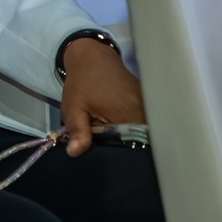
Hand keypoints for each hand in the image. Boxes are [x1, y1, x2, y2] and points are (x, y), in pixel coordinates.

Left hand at [58, 38, 146, 156]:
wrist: (93, 55)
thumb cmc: (82, 81)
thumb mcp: (74, 107)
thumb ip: (77, 131)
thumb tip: (74, 153)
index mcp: (130, 117)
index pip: (134, 148)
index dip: (124, 159)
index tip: (114, 165)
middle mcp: (145, 114)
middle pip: (140, 141)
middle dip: (126, 150)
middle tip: (110, 156)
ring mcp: (148, 107)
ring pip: (141, 132)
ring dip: (128, 138)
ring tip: (114, 144)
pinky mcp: (146, 102)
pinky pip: (141, 122)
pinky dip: (131, 128)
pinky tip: (119, 131)